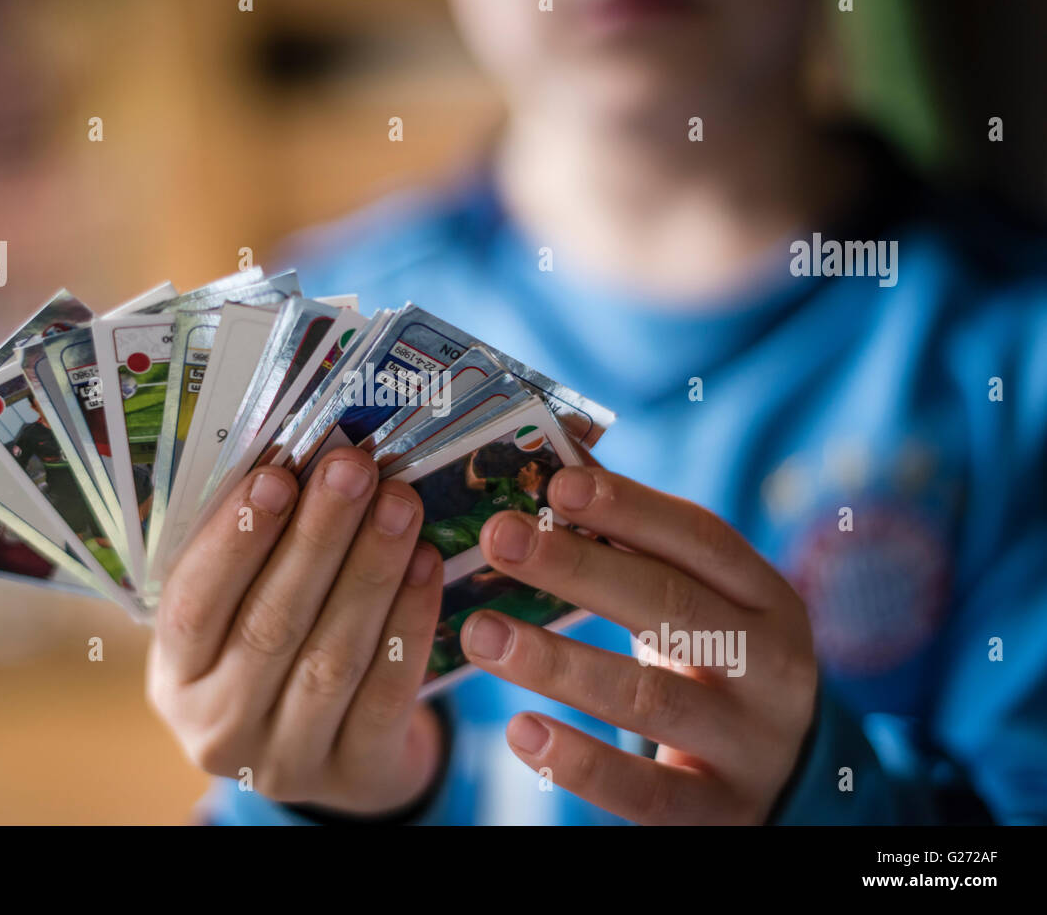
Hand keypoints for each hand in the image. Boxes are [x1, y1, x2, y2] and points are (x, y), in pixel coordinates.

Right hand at [146, 447, 445, 813]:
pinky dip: (408, 624)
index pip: (192, 606)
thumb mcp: (237, 615)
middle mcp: (219, 728)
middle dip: (317, 538)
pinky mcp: (356, 774)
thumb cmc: (272, 652)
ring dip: (370, 571)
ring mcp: (288, 760)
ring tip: (399, 504)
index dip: (234, 540)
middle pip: (270, 625)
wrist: (331, 752)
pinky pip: (386, 693)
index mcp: (177, 678)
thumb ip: (251, 553)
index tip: (276, 474)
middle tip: (353, 470)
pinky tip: (425, 566)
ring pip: (332, 657)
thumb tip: (295, 458)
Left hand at [461, 465, 816, 823]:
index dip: (630, 508)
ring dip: (558, 663)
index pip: (701, 539)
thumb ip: (634, 537)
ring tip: (480, 633)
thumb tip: (557, 454)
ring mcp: (750, 743)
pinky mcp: (721, 812)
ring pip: (650, 700)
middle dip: (579, 569)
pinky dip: (580, 762)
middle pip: (671, 608)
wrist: (787, 778)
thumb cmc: (716, 661)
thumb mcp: (698, 599)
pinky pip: (646, 791)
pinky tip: (520, 731)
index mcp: (765, 598)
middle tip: (500, 538)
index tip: (556, 483)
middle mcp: (771, 665)